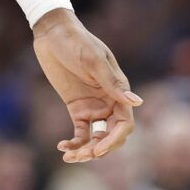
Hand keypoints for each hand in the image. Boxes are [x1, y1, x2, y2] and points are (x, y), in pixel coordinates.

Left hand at [31, 9, 142, 162]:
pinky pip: (80, 132)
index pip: (125, 123)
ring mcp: (93, 106)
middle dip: (100, 149)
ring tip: (69, 157)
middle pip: (112, 135)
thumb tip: (137, 102)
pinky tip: (62, 147)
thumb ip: (112, 82)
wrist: (52, 33)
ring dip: (86, 150)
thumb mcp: (93, 60)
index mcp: (118, 90)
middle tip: (82, 156)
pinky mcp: (76, 107)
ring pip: (96, 137)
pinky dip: (74, 143)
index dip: (115, 139)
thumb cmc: (76, 41)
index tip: (98, 149)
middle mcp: (109, 101)